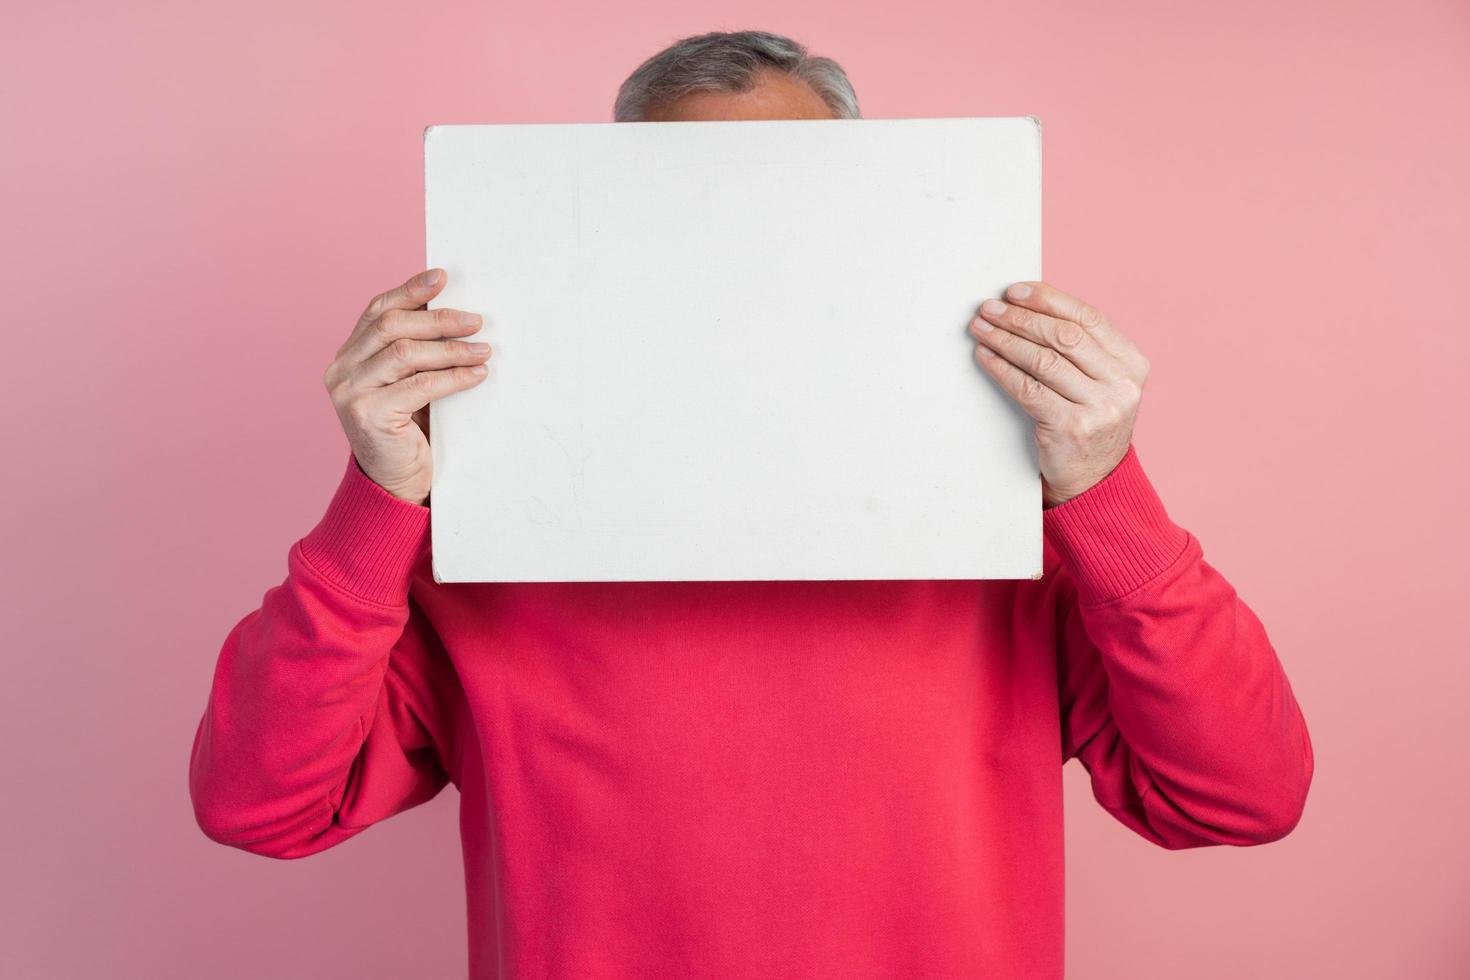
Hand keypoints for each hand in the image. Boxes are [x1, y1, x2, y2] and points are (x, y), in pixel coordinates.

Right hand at [322, 269, 492, 504]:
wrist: (396, 484)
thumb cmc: (409, 431)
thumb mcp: (408, 384)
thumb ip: (416, 353)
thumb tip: (456, 314)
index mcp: (348, 356)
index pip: (377, 311)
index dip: (410, 291)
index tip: (442, 276)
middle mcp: (341, 370)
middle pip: (392, 327)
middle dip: (438, 319)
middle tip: (476, 321)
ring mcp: (350, 393)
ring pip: (404, 354)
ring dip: (451, 349)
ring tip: (483, 349)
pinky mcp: (368, 416)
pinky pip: (418, 386)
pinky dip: (452, 377)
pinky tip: (476, 374)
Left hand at [968, 282, 1149, 507]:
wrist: (1095, 481)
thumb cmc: (1090, 423)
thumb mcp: (1102, 383)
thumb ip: (1082, 349)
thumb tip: (1029, 305)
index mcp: (1132, 364)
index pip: (1087, 318)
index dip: (1047, 299)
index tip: (1014, 291)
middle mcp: (1121, 384)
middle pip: (1063, 336)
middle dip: (1021, 317)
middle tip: (989, 309)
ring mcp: (1099, 408)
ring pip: (1043, 360)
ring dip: (1005, 339)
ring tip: (981, 329)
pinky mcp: (1071, 429)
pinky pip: (1028, 389)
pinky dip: (1002, 369)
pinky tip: (985, 357)